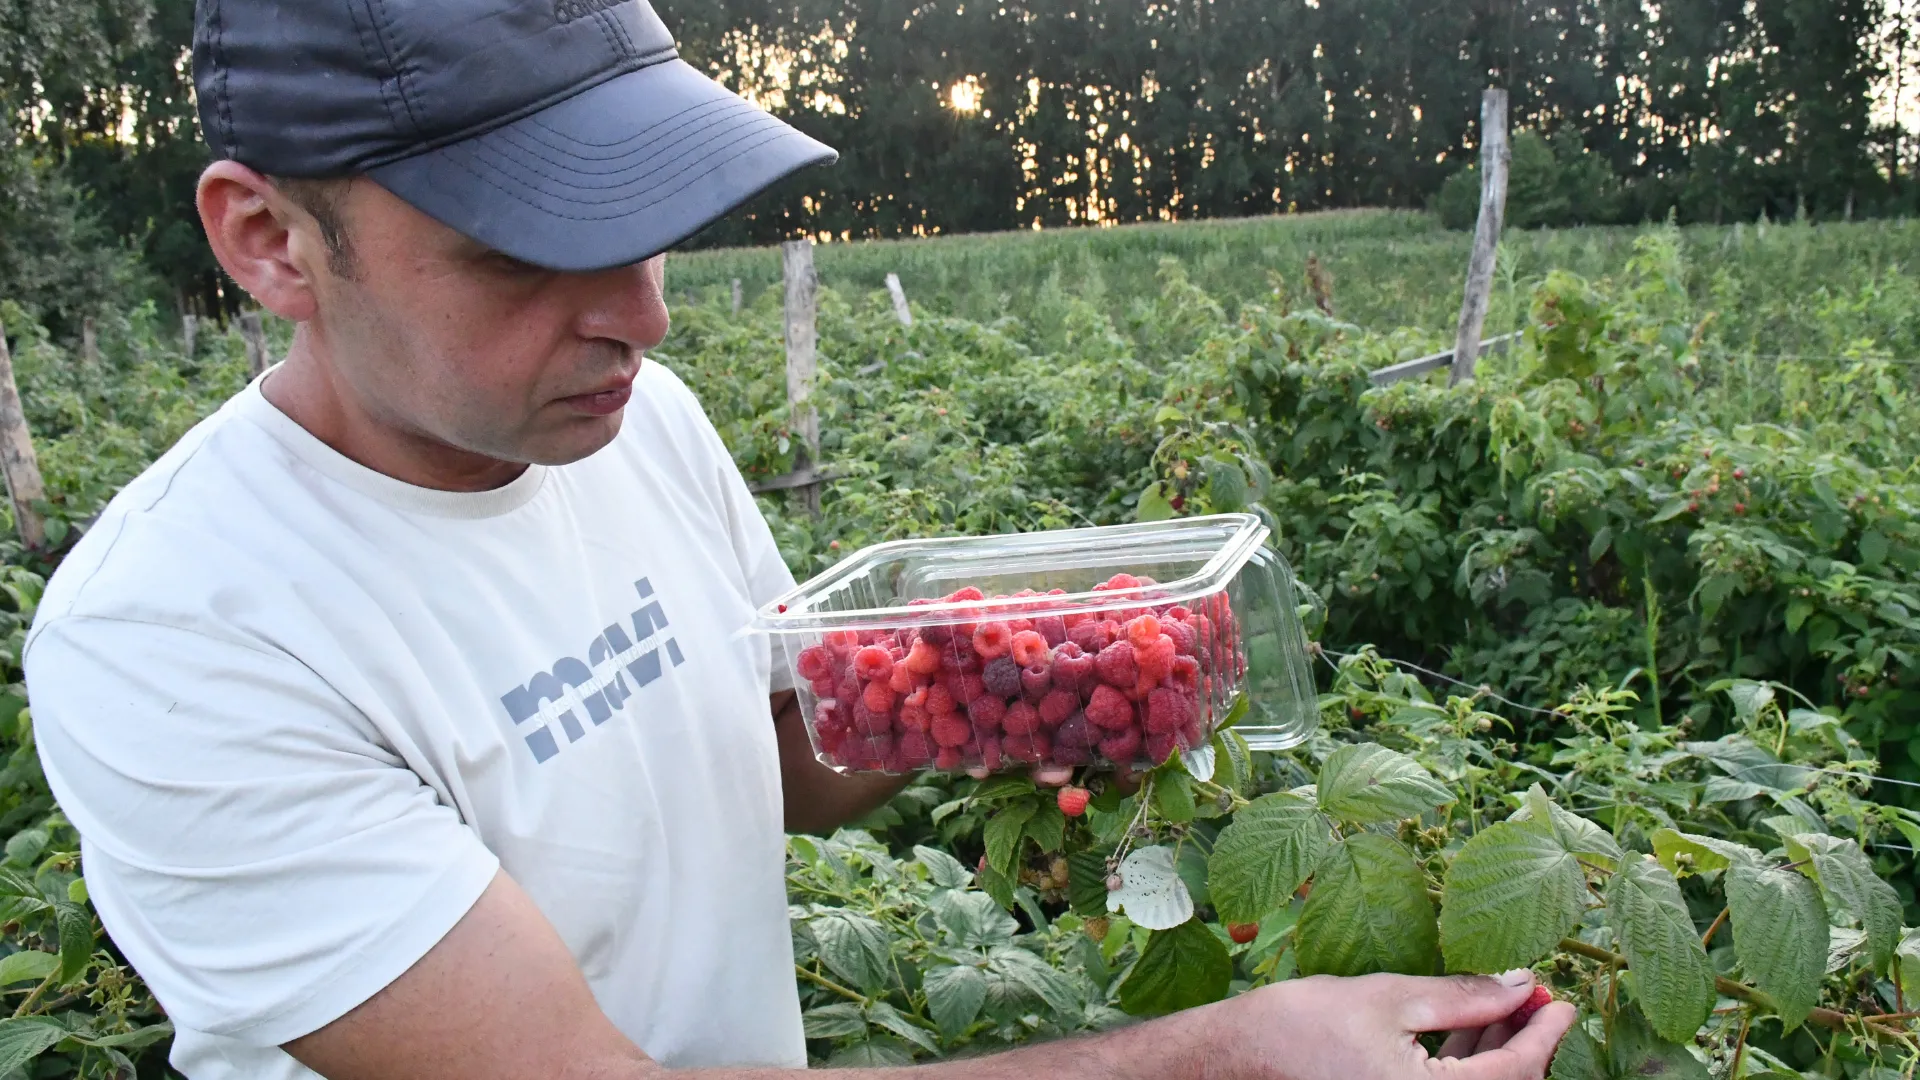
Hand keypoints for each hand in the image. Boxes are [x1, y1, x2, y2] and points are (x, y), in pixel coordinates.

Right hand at [1207, 969, 1575, 1079]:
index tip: (1559, 1002)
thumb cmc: (1305, 1025)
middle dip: (1523, 1040)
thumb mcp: (1391, 998)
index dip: (1542, 1033)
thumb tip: (1518, 984)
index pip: (1514, 1072)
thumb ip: (1463, 996)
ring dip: (1495, 1050)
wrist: (1240, 1058)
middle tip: (1534, 996)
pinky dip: (1464, 1061)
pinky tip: (1467, 1025)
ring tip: (1503, 1002)